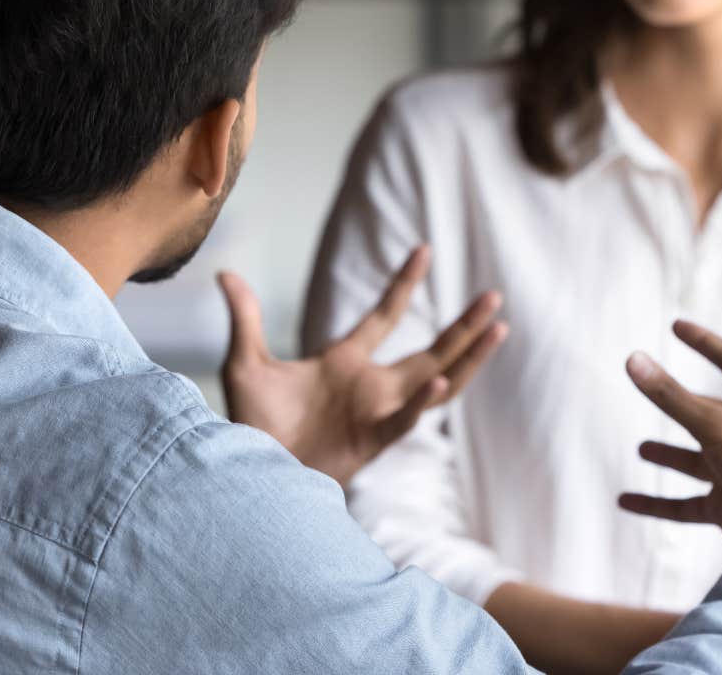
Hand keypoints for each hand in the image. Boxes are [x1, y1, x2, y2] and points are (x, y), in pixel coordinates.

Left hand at [219, 245, 505, 484]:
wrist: (250, 472)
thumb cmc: (252, 424)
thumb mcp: (245, 364)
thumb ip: (246, 319)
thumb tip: (225, 274)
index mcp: (345, 361)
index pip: (385, 314)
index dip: (404, 283)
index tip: (423, 249)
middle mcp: (371, 385)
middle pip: (431, 349)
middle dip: (464, 325)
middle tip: (494, 297)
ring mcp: (376, 412)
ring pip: (436, 382)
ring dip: (468, 358)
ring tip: (496, 331)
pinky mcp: (371, 441)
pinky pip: (405, 421)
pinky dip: (423, 403)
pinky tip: (443, 381)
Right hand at [617, 320, 721, 551]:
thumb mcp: (711, 424)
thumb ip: (670, 396)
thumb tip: (633, 359)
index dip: (706, 343)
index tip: (676, 327)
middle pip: (712, 414)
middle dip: (682, 406)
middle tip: (654, 390)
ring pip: (698, 461)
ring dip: (671, 455)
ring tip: (642, 449)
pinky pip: (687, 503)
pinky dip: (657, 502)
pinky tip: (625, 501)